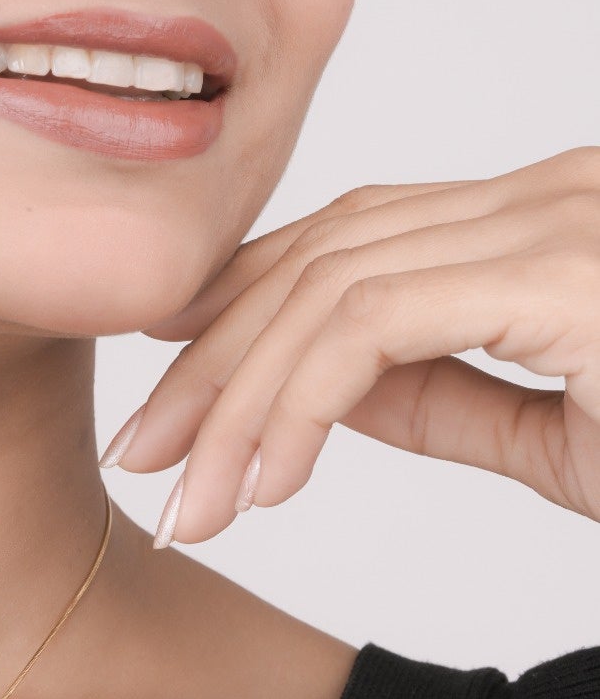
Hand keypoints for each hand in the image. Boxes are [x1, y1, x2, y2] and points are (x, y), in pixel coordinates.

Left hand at [100, 145, 599, 546]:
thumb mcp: (547, 434)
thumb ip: (434, 395)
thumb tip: (319, 392)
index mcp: (538, 219)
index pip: (346, 236)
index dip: (234, 307)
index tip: (162, 396)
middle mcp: (547, 193)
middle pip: (319, 256)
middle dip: (209, 365)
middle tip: (142, 462)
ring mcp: (557, 220)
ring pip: (329, 290)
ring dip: (239, 407)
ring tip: (196, 505)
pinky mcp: (563, 274)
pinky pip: (376, 323)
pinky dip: (302, 404)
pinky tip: (270, 482)